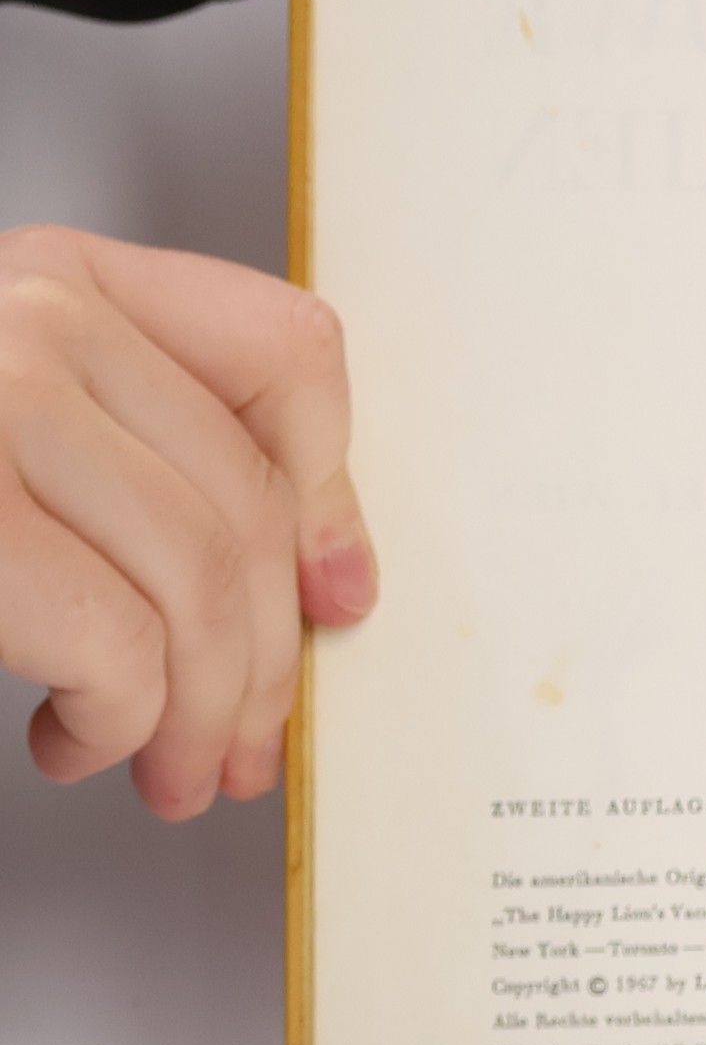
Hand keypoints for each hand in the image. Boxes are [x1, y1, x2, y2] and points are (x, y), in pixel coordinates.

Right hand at [0, 225, 377, 819]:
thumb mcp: (20, 430)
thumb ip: (153, 462)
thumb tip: (327, 579)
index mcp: (61, 279)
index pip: (288, 350)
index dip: (334, 494)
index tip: (335, 596)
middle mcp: (30, 315)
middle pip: (250, 503)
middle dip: (266, 660)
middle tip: (242, 742)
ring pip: (199, 582)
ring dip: (201, 710)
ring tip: (168, 765)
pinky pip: (115, 642)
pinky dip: (118, 722)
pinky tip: (72, 741)